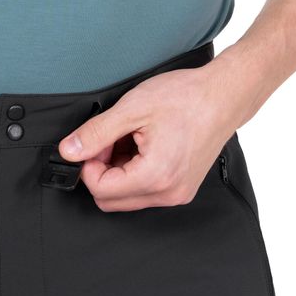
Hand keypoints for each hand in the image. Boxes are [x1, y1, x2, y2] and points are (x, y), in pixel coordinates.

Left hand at [58, 62, 240, 211]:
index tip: (95, 143)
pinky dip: (134, 175)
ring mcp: (175, 195)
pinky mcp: (180, 191)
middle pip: (110, 200)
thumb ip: (95, 134)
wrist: (226, 95)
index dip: (89, 166)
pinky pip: (143, 193)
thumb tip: (69, 151)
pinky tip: (142, 148)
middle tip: (111, 141)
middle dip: (101, 172)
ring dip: (117, 174)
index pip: (100, 190)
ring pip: (125, 198)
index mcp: (155, 176)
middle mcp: (167, 193)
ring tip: (130, 141)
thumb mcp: (131, 109)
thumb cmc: (186, 97)